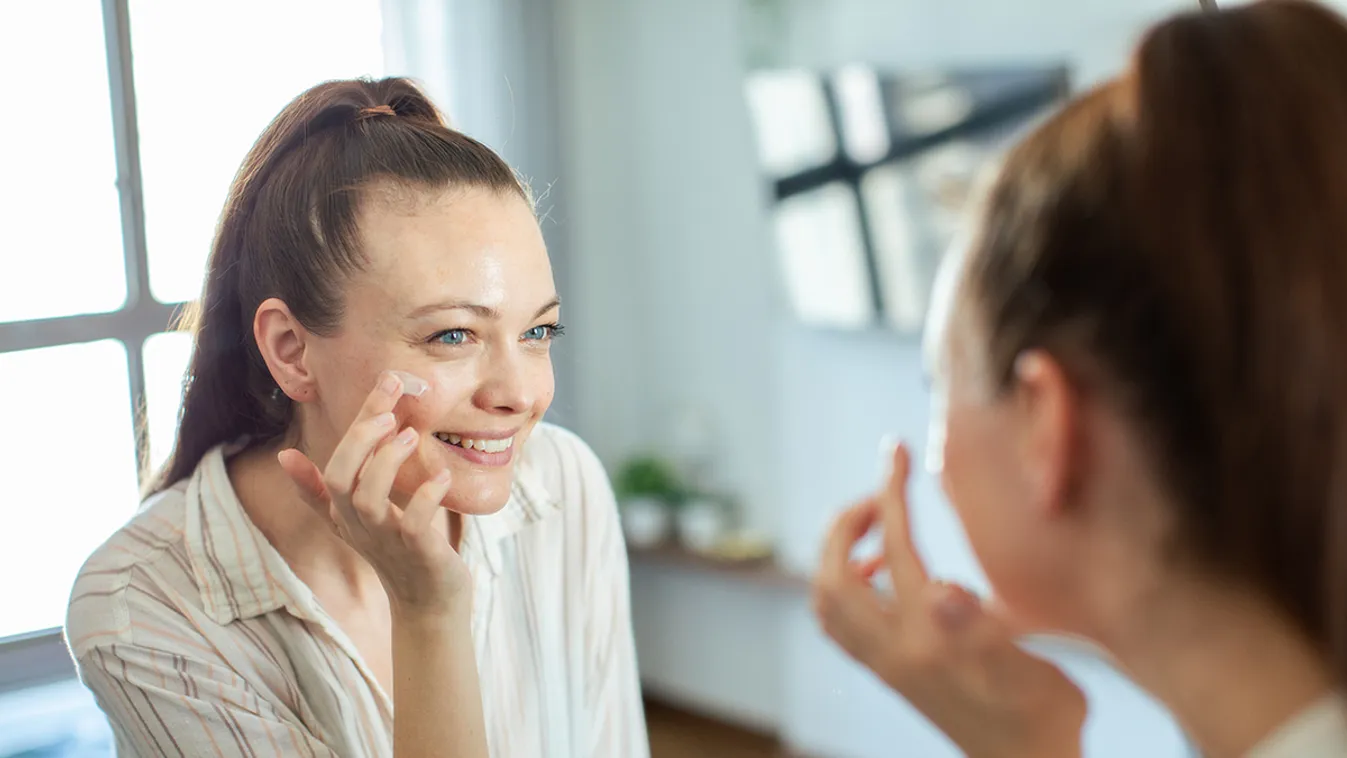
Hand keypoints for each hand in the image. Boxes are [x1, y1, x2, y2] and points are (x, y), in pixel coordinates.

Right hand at [277, 371, 470, 618]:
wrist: (429, 605)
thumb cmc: (396, 554)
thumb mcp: (353, 520)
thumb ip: (321, 490)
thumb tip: (282, 456)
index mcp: (345, 512)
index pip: (336, 462)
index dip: (356, 424)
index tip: (385, 383)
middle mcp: (359, 525)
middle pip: (341, 477)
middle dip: (361, 438)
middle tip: (390, 409)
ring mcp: (386, 541)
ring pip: (368, 499)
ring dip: (387, 463)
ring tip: (411, 436)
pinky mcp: (417, 554)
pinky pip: (413, 524)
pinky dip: (425, 498)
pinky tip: (442, 478)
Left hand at [812, 443, 1085, 757]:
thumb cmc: (1042, 716)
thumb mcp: (1028, 668)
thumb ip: (982, 627)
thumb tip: (944, 591)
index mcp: (929, 637)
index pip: (895, 546)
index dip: (891, 490)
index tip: (895, 451)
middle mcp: (893, 651)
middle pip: (833, 573)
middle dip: (846, 522)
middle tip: (880, 494)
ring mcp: (883, 664)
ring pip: (825, 600)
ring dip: (836, 554)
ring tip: (877, 530)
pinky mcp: (886, 674)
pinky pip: (838, 623)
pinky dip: (842, 585)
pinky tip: (882, 575)